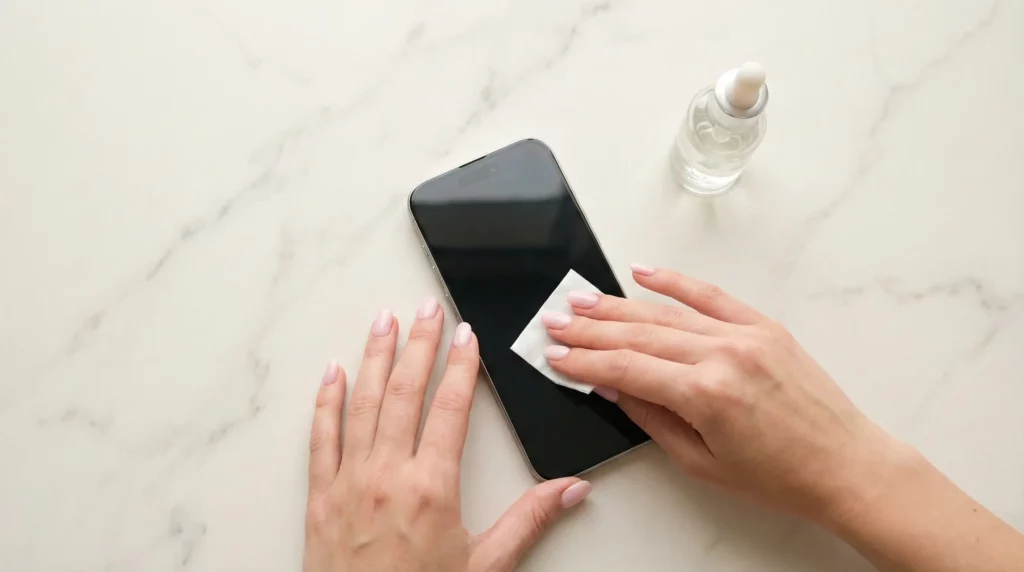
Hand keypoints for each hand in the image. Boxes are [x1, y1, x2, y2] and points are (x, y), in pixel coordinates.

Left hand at [304, 299, 591, 571]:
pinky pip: (321, 436)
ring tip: (383, 321)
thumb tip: (572, 489)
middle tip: (426, 309)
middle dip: (418, 344)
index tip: (466, 336)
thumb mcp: (486, 567)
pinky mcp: (320, 496)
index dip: (460, 367)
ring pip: (362, 403)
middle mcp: (387, 474)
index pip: (451, 408)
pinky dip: (326, 401)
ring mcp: (349, 481)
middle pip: (404, 392)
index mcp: (432, 487)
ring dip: (374, 357)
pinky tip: (333, 373)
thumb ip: (529, 521)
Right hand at [541, 266, 902, 521]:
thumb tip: (611, 385)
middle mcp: (723, 356)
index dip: (584, 361)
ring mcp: (745, 335)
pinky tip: (643, 272)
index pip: (626, 367)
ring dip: (618, 305)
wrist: (844, 465)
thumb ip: (650, 416)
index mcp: (705, 395)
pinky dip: (675, 281)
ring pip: (666, 312)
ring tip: (582, 301)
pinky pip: (711, 295)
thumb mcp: (700, 461)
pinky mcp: (764, 326)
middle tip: (555, 322)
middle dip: (590, 328)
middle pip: (638, 333)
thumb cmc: (779, 476)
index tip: (555, 356)